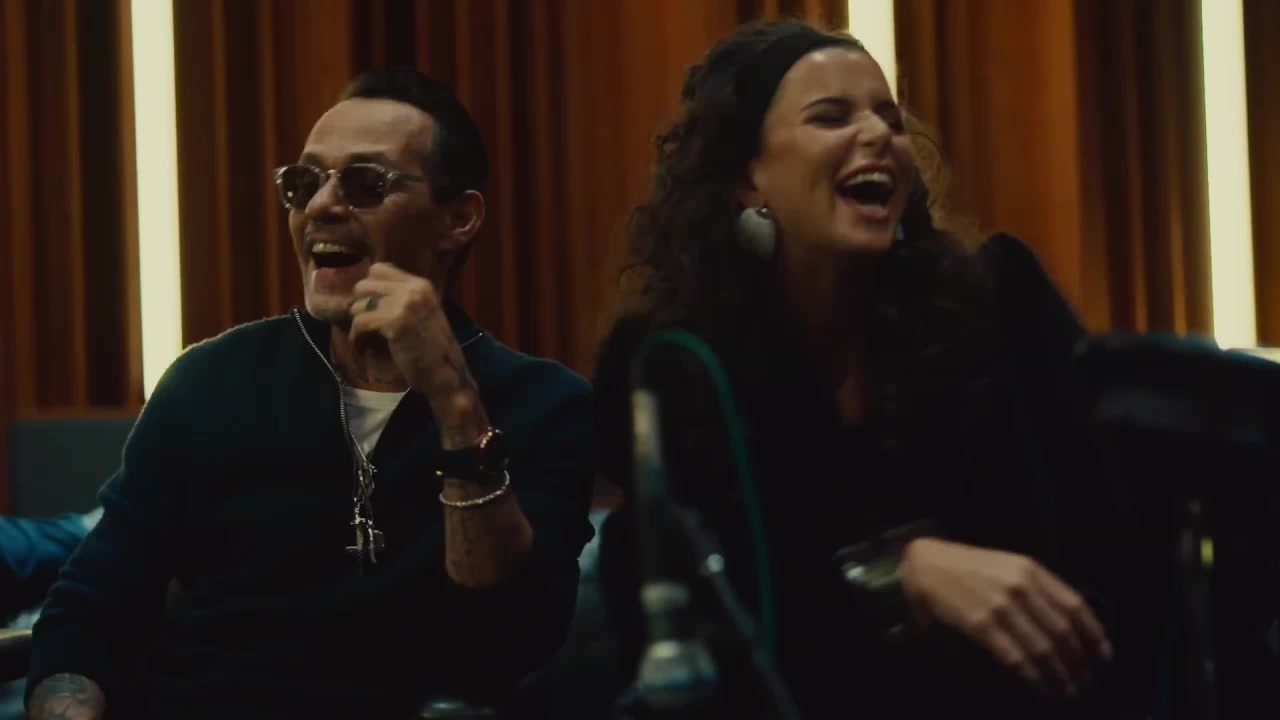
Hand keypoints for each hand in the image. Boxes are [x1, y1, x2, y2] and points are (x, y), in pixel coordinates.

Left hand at [349, 263, 486, 444]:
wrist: (446, 375)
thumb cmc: (432, 349)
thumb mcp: (422, 314)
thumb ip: (401, 299)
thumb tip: (366, 292)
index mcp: (421, 284)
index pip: (378, 269)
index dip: (369, 288)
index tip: (370, 306)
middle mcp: (414, 288)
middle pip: (364, 285)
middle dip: (360, 305)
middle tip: (366, 324)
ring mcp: (406, 304)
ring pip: (360, 305)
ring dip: (357, 324)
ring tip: (366, 338)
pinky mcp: (396, 322)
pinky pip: (360, 323)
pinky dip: (357, 338)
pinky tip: (363, 347)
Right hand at [898, 538, 1111, 697]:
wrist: (924, 564)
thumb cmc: (965, 568)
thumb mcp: (1006, 567)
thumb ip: (1033, 592)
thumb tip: (1061, 632)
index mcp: (1031, 570)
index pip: (1075, 605)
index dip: (1094, 634)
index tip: (1103, 656)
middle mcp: (1021, 587)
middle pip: (1063, 632)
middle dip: (1078, 663)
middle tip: (1084, 682)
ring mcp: (1002, 606)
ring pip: (1044, 649)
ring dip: (1060, 676)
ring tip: (1066, 693)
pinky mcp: (981, 626)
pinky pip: (1017, 659)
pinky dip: (1034, 679)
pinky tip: (1041, 691)